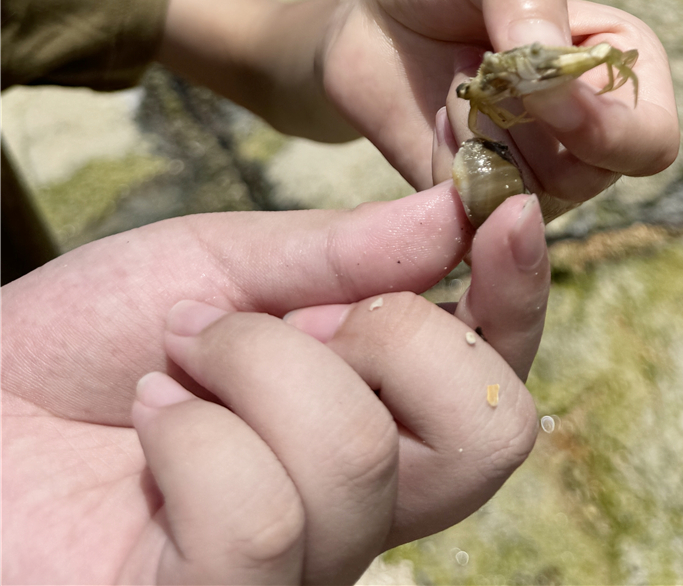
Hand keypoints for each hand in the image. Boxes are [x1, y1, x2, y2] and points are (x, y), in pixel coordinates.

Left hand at [2, 186, 547, 584]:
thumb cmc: (87, 339)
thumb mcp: (220, 261)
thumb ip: (344, 252)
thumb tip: (460, 209)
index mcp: (372, 403)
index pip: (497, 377)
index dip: (520, 295)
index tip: (507, 208)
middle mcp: (358, 496)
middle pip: (490, 437)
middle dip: (399, 336)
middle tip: (287, 316)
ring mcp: (295, 568)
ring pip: (354, 458)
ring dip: (248, 366)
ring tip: (176, 366)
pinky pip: (254, 523)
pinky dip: (188, 438)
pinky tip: (149, 426)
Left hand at [319, 0, 678, 205]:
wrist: (366, 16)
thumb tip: (555, 68)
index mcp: (622, 68)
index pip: (649, 140)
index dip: (603, 130)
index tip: (537, 87)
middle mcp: (592, 133)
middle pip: (589, 176)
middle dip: (522, 120)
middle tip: (480, 60)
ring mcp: (537, 176)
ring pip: (529, 196)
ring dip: (480, 132)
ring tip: (459, 81)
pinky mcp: (478, 200)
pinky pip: (472, 209)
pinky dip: (446, 159)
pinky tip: (435, 115)